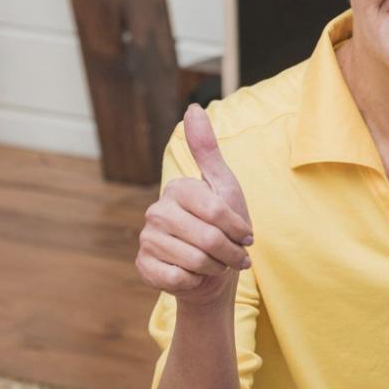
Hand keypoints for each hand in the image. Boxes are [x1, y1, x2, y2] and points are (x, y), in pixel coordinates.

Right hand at [135, 105, 253, 308]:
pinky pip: (176, 278)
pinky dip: (194, 282)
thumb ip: (208, 150)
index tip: (245, 236)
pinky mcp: (143, 266)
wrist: (213, 273)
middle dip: (230, 253)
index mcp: (178, 189)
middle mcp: (156, 211)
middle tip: (234, 256)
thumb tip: (193, 107)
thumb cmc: (223, 229)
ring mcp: (146, 239)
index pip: (217, 212)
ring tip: (215, 264)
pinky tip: (193, 276)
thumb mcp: (225, 187)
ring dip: (215, 268)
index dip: (238, 229)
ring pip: (193, 260)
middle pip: (207, 239)